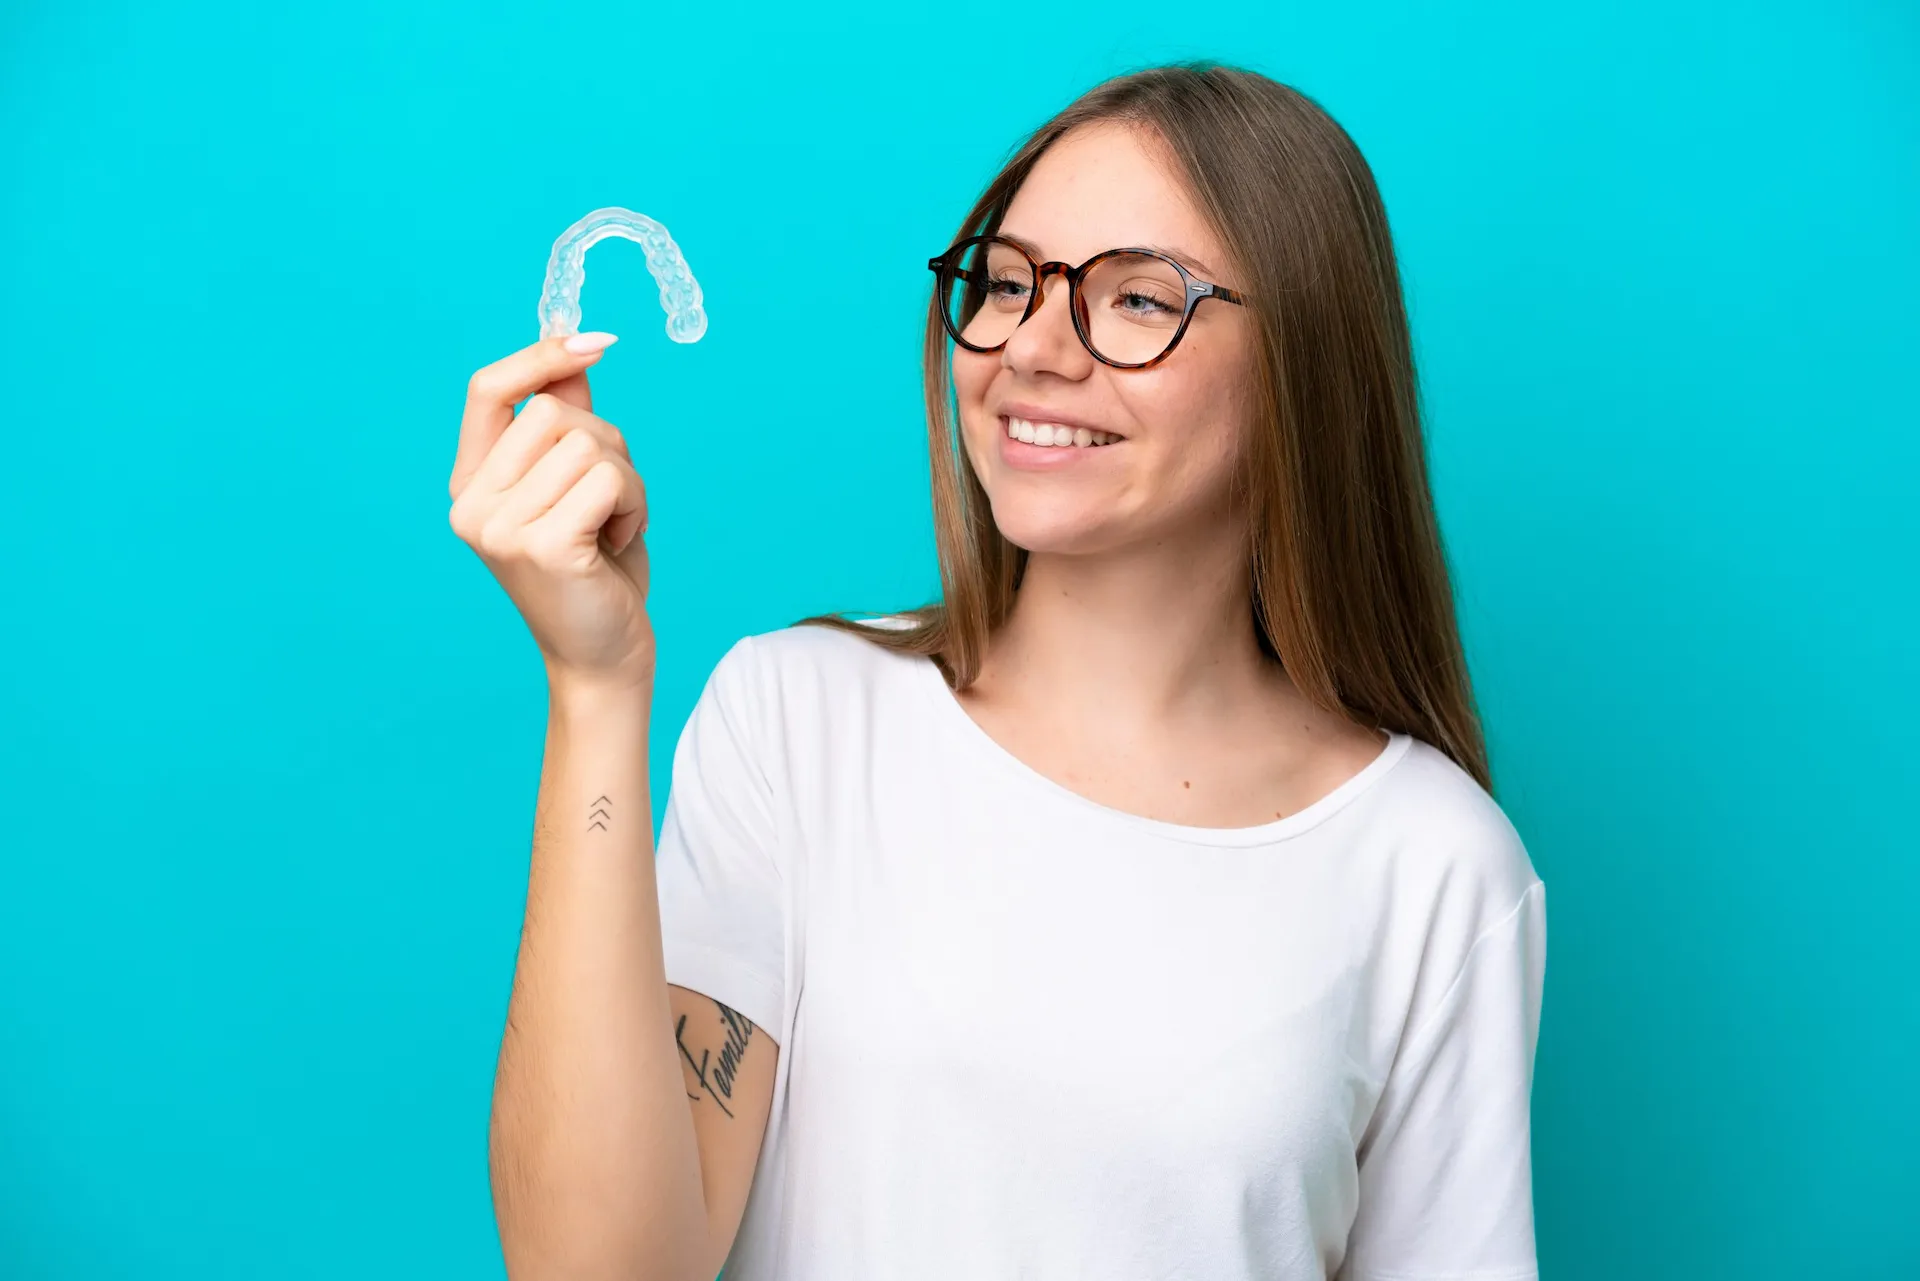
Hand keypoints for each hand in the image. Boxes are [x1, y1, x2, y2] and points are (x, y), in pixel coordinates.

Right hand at [448, 335, 654, 693]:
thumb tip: (577, 354)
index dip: (542, 354)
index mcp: (470, 483)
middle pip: (553, 412)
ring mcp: (500, 526)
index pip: (488, 389)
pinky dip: (634, 504)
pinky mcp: (540, 546)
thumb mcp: (578, 485)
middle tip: (612, 500)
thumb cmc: (596, 570)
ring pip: (588, 443)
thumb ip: (569, 423)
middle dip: (607, 442)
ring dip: (628, 480)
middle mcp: (471, 504)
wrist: (604, 655)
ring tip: (616, 526)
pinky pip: (608, 478)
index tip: (597, 343)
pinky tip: (620, 542)